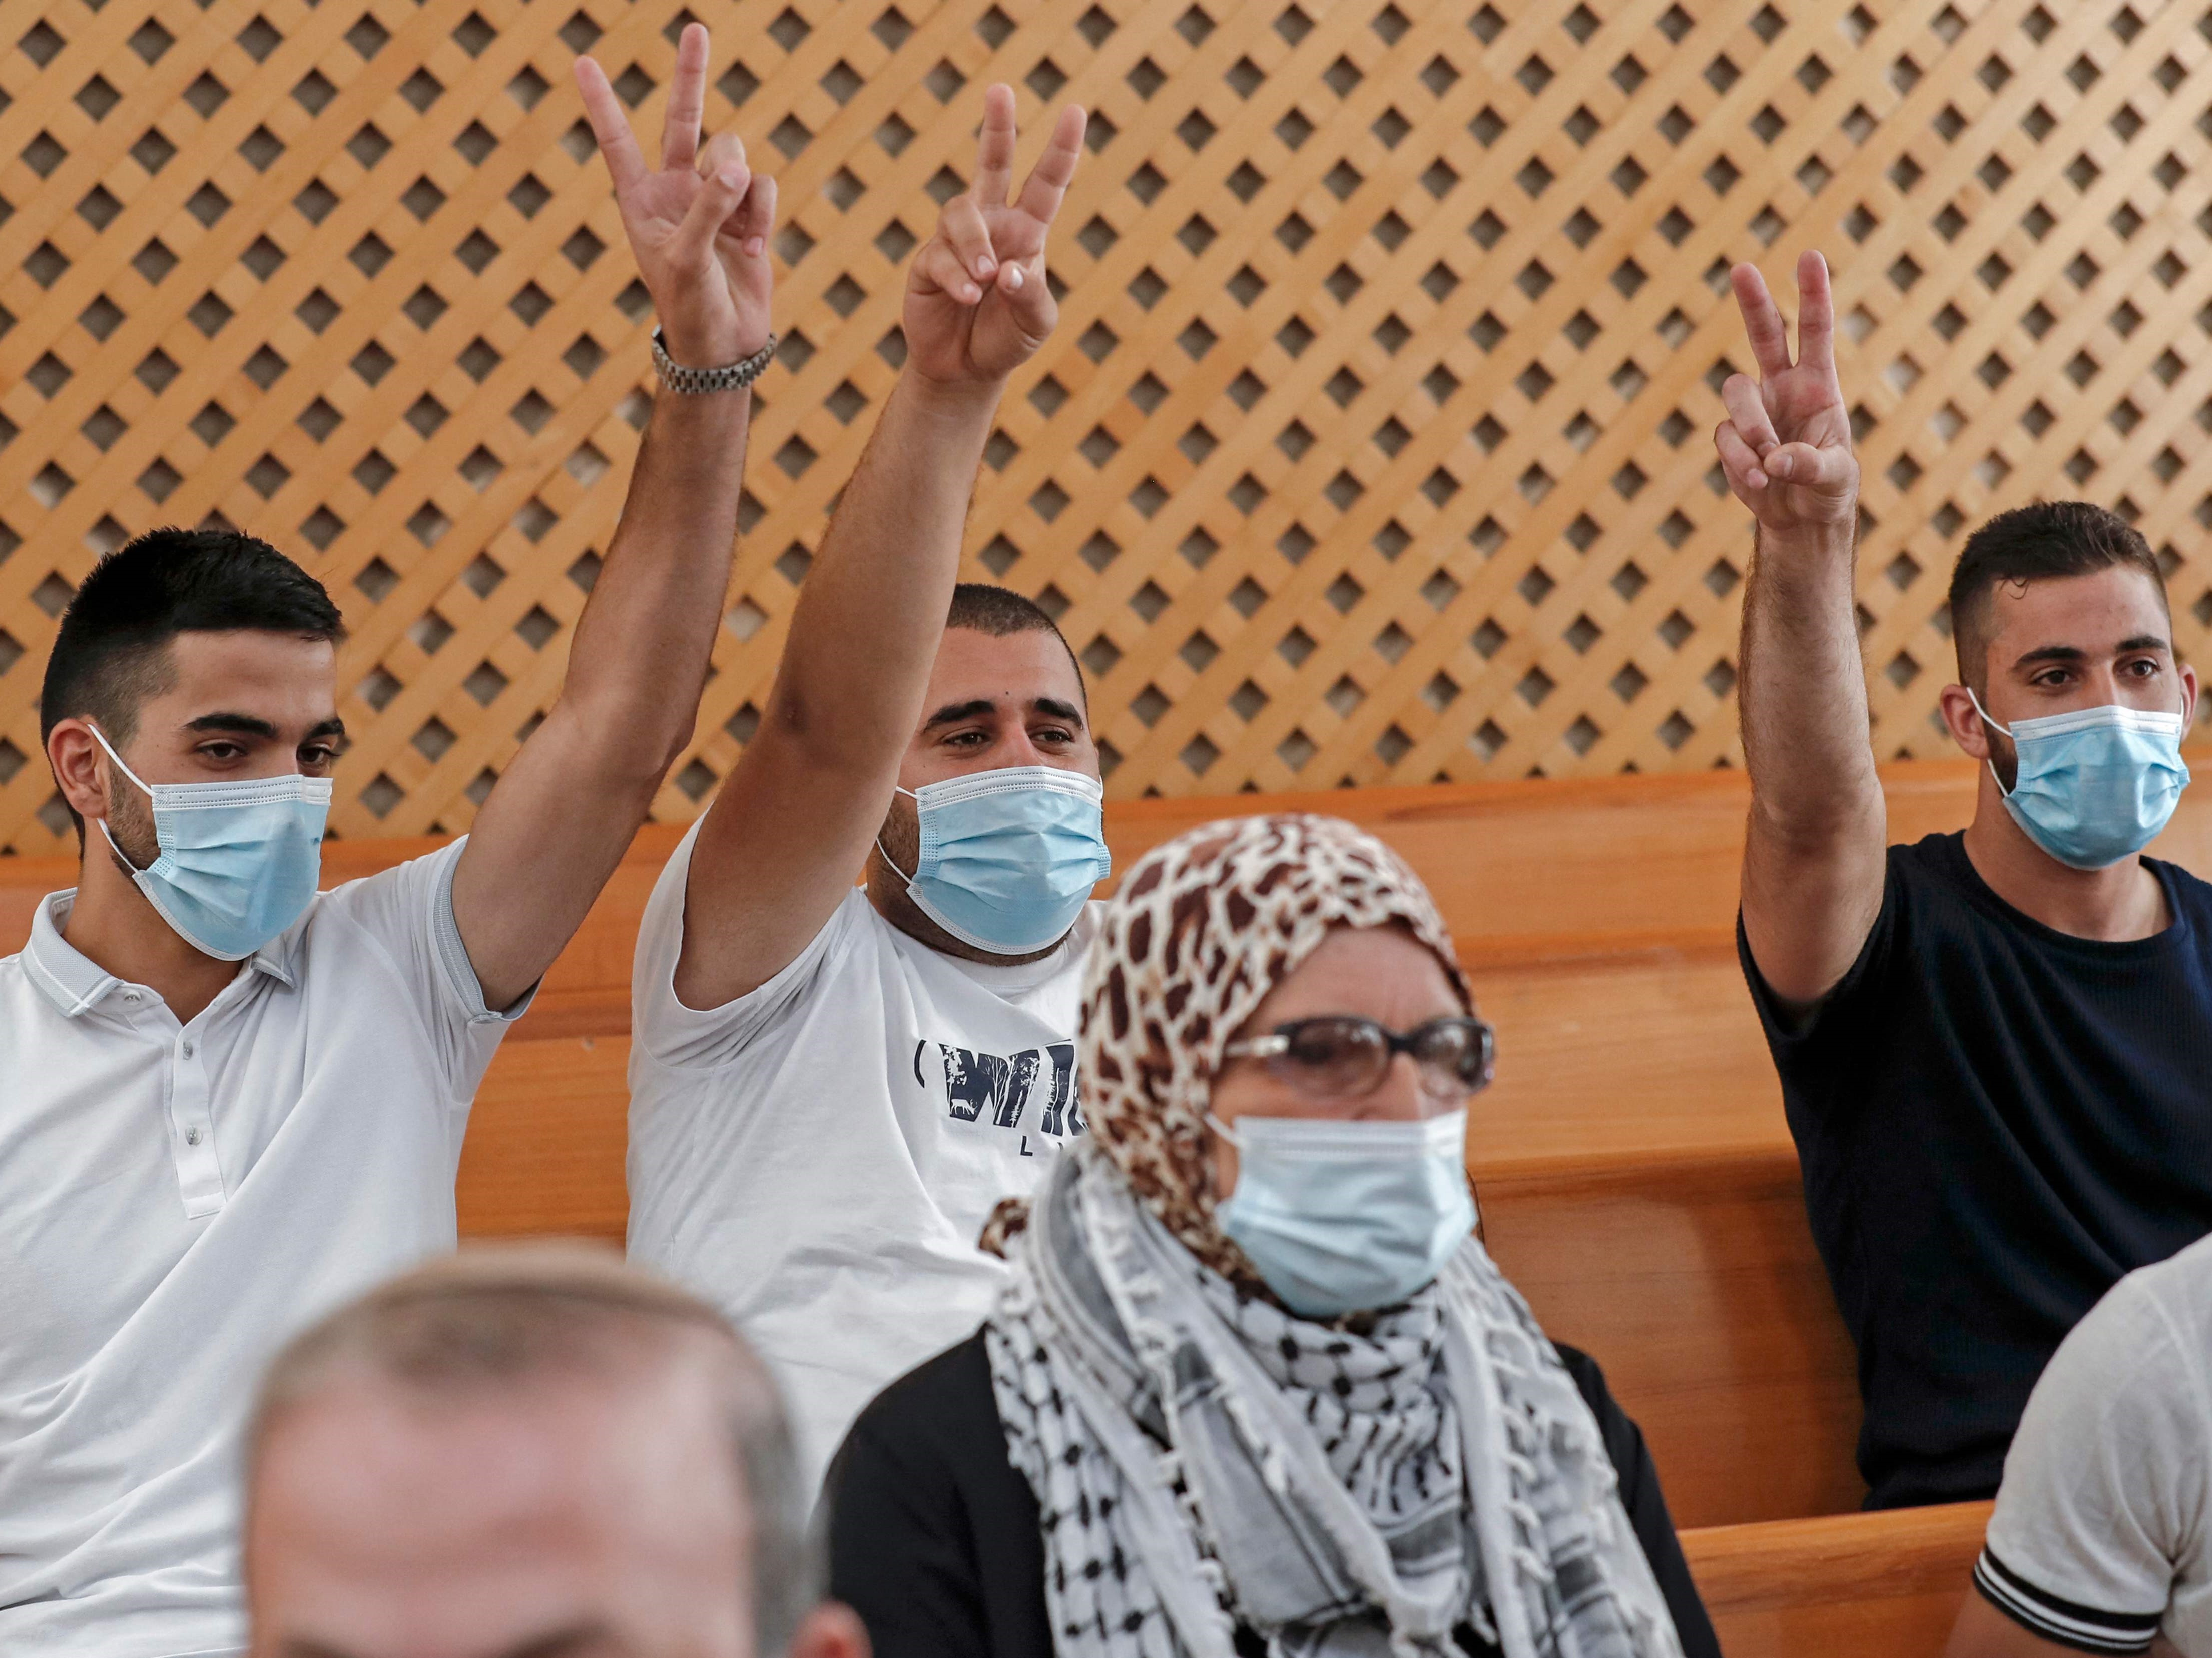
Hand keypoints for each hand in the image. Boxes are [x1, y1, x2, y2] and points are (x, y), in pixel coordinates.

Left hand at [575, 24, 775, 368]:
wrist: (725, 345)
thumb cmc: (691, 307)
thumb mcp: (689, 259)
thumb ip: (709, 208)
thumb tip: (738, 165)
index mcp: (640, 200)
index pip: (617, 142)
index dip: (602, 103)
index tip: (582, 62)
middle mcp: (676, 189)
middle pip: (684, 119)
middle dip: (692, 76)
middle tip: (696, 29)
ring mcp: (714, 198)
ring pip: (735, 156)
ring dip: (742, 191)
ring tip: (740, 234)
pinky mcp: (748, 212)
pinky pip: (763, 186)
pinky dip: (764, 213)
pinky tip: (754, 249)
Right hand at [905, 86, 1085, 386]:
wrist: (966, 370)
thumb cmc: (1008, 339)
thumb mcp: (1037, 322)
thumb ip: (1032, 294)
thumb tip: (1008, 270)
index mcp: (1027, 232)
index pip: (1047, 184)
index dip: (1061, 149)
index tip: (1075, 111)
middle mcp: (992, 225)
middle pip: (992, 164)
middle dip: (997, 127)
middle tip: (1000, 90)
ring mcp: (957, 241)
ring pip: (961, 215)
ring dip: (976, 246)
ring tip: (987, 280)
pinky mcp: (928, 262)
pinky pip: (940, 255)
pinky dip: (957, 277)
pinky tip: (968, 298)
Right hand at [1714, 250, 1858, 536]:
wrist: (1801, 518)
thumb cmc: (1829, 489)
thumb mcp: (1836, 477)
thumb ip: (1810, 465)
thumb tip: (1773, 459)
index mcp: (1818, 385)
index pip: (1814, 332)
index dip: (1812, 294)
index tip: (1808, 257)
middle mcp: (1782, 388)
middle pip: (1763, 334)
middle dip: (1753, 301)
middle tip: (1741, 268)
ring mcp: (1753, 411)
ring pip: (1736, 392)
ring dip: (1751, 427)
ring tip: (1769, 465)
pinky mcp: (1731, 439)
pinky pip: (1725, 439)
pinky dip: (1741, 462)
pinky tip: (1760, 484)